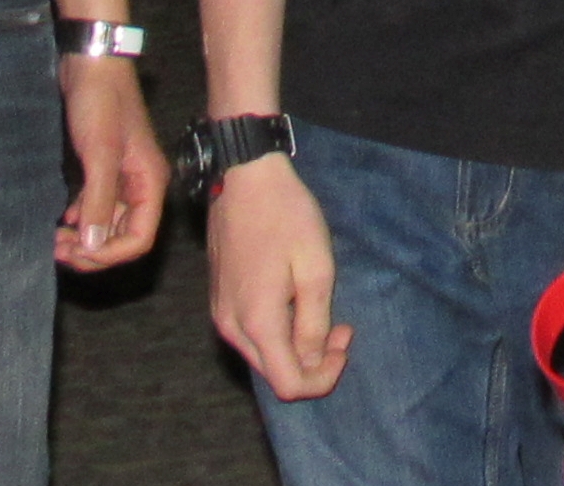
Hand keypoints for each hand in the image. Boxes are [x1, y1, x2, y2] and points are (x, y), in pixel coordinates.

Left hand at [56, 56, 169, 271]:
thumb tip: (93, 247)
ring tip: (56, 239)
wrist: (92, 64)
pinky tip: (64, 219)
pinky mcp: (105, 168)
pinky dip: (82, 219)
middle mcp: (141, 185)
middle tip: (59, 249)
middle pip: (124, 236)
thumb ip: (98, 201)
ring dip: (86, 237)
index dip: (109, 254)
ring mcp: (123, 177)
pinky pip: (98, 206)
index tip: (77, 251)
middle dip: (93, 249)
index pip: (139, 238)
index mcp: (149, 183)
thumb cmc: (101, 103)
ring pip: (108, 223)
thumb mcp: (99, 154)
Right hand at [208, 150, 351, 399]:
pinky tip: (296, 302)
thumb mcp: (316, 267)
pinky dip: (278, 333)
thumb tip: (314, 360)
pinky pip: (251, 335)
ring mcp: (220, 314)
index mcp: (257, 322)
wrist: (243, 177)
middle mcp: (231, 327)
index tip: (345, 343)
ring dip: (297, 348)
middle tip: (342, 326)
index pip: (289, 385)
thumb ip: (315, 322)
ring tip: (325, 313)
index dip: (323, 379)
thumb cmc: (286, 216)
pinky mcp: (219, 301)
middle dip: (314, 362)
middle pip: (274, 375)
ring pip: (262, 357)